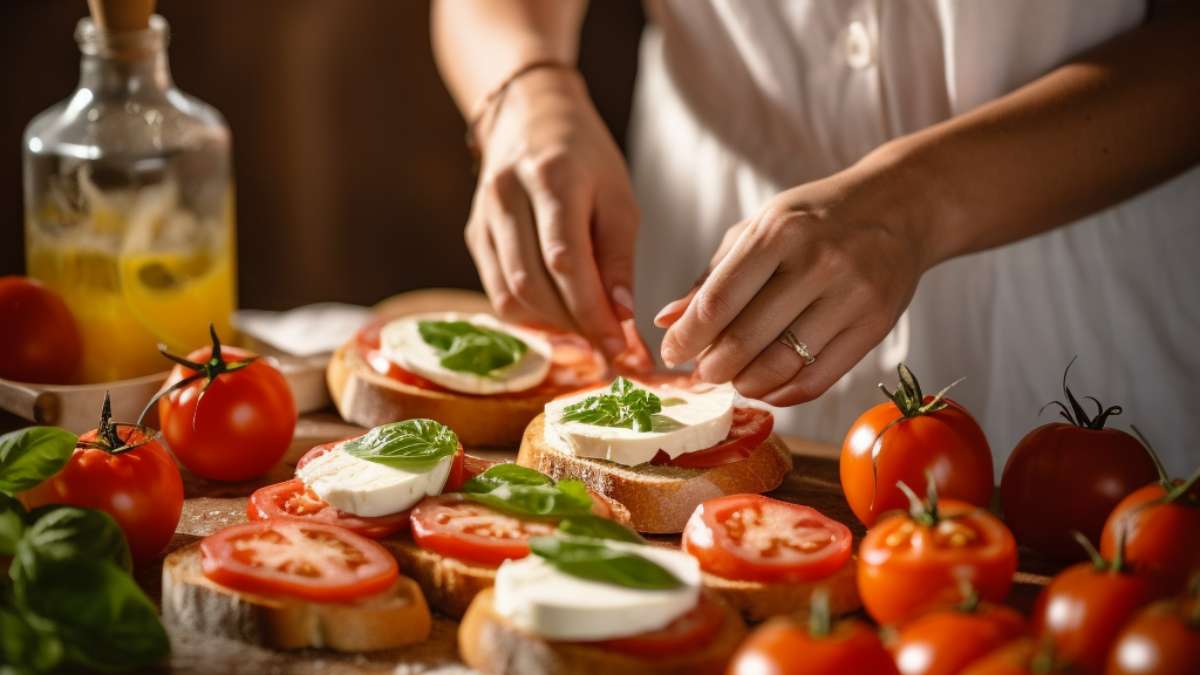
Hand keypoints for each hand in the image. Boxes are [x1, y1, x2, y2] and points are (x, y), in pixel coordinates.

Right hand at [465, 68, 639, 357]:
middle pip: (534, 284)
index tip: (620, 347)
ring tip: (588, 327)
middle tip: (610, 344)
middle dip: (576, 324)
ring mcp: (483, 218)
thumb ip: (619, 257)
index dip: (592, 312)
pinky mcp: (474, 235)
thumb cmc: (585, 156)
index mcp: (551, 178)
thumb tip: (621, 317)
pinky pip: (498, 292)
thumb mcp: (618, 196)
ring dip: (554, 324)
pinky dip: (531, 314)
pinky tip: (559, 313)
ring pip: (511, 295)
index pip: (565, 261)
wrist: (529, 115)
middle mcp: (506, 197)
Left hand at [656, 165, 929, 405]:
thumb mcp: (759, 229)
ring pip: (782, 365)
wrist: (900, 208)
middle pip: (747, 339)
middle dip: (713, 367)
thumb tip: (667, 321)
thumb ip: (712, 277)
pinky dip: (783, 393)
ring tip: (734, 379)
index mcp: (779, 232)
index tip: (672, 353)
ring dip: (746, 383)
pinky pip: (818, 379)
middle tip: (702, 373)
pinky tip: (767, 387)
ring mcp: (851, 296)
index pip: (719, 300)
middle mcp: (818, 263)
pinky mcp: (875, 326)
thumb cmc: (815, 219)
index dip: (688, 337)